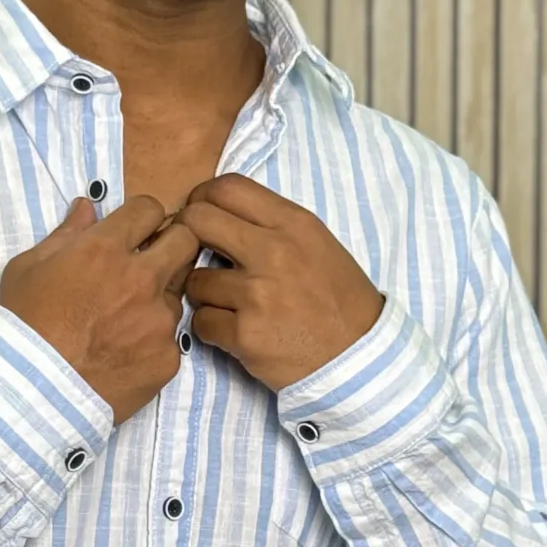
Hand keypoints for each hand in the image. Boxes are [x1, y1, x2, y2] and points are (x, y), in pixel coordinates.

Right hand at [0, 194, 201, 423]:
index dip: (142, 217)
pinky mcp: (168, 357)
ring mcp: (159, 320)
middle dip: (171, 244)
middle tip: (150, 262)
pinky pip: (171, 339)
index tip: (135, 231)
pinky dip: (153, 342)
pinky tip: (126, 354)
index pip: (149, 209)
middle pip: (186, 241)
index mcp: (105, 249)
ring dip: (160, 297)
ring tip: (127, 319)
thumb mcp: (28, 268)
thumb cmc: (21, 326)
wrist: (29, 393)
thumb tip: (87, 207)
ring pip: (178, 293)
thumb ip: (65, 233)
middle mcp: (141, 278)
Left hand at [175, 175, 384, 389]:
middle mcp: (273, 252)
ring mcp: (257, 295)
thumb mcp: (318, 246)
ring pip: (194, 280)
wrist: (359, 358)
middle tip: (193, 255)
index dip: (203, 198)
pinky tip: (234, 331)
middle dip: (187, 236)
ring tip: (228, 305)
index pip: (228, 188)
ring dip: (203, 293)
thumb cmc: (340, 302)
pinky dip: (212, 328)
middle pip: (197, 222)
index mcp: (293, 225)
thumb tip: (222, 217)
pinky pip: (201, 322)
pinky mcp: (245, 335)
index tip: (201, 215)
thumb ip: (273, 227)